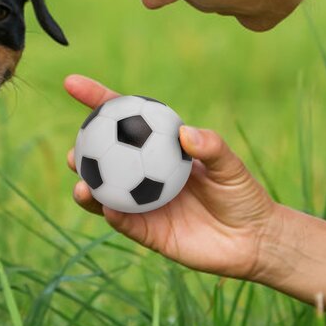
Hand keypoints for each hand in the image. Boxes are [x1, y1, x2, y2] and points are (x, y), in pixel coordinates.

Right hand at [65, 74, 279, 280]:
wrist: (253, 241)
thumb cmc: (242, 195)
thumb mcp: (231, 166)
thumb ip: (211, 148)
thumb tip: (185, 132)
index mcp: (159, 149)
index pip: (123, 121)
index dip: (96, 100)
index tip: (72, 84)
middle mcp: (144, 175)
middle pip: (104, 159)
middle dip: (82, 152)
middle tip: (76, 148)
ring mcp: (143, 204)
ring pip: (105, 194)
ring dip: (88, 189)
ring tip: (81, 183)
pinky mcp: (147, 233)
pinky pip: (125, 223)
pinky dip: (113, 215)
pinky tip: (108, 208)